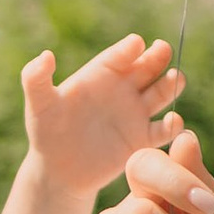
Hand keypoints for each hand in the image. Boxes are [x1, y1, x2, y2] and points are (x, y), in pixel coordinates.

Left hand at [21, 34, 184, 202]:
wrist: (59, 170)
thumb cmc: (46, 132)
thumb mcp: (39, 105)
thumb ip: (36, 79)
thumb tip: (45, 56)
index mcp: (101, 73)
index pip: (120, 55)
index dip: (129, 48)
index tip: (137, 43)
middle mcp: (123, 88)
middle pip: (147, 66)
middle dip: (158, 56)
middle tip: (163, 49)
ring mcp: (136, 113)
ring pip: (161, 92)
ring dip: (172, 83)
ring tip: (176, 79)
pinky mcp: (142, 139)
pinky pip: (163, 130)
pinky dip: (172, 125)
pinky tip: (172, 121)